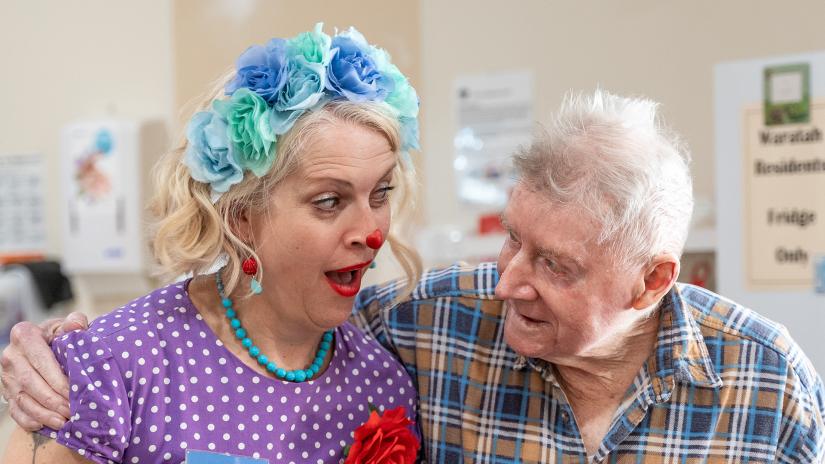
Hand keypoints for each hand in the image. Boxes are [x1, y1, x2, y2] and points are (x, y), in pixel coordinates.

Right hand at [0, 312, 88, 430]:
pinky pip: (15, 411)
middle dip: (53, 400)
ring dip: (44, 414)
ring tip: (64, 422)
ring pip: (23, 399)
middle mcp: (10, 355)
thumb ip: (75, 322)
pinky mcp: (6, 392)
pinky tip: (47, 425)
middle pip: (31, 383)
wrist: (44, 346)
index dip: (57, 379)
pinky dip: (30, 420)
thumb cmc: (60, 336)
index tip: (74, 391)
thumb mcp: (66, 326)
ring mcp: (6, 376)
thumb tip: (76, 325)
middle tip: (72, 411)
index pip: (41, 360)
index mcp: (24, 335)